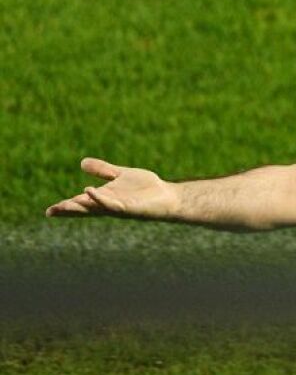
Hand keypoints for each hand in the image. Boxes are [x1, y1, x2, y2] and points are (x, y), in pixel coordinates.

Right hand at [45, 158, 179, 219]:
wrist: (168, 196)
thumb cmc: (146, 189)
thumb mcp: (120, 175)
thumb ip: (103, 170)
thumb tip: (82, 163)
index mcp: (104, 197)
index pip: (82, 203)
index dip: (66, 207)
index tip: (49, 211)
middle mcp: (109, 205)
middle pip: (85, 209)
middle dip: (69, 210)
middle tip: (51, 212)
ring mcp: (118, 207)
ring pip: (95, 208)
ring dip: (81, 206)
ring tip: (64, 204)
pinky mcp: (129, 208)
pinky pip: (112, 204)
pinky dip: (100, 198)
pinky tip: (89, 191)